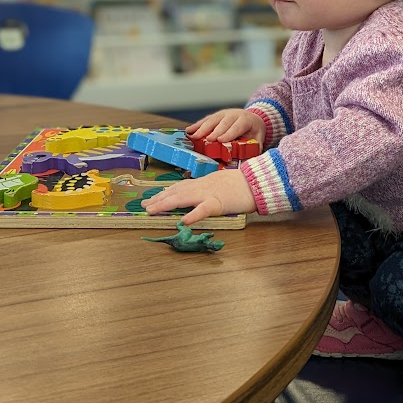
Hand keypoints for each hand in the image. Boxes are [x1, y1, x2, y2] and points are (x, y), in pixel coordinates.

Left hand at [142, 169, 256, 224]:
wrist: (257, 181)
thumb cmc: (242, 184)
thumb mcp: (221, 184)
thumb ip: (208, 189)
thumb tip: (197, 199)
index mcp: (203, 182)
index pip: (180, 187)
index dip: (164, 192)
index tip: (152, 198)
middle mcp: (201, 186)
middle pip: (176, 192)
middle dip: (159, 199)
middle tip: (144, 206)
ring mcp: (208, 193)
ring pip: (183, 198)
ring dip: (165, 204)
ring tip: (152, 210)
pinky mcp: (218, 203)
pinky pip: (203, 210)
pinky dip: (192, 215)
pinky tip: (182, 221)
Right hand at [186, 108, 265, 144]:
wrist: (254, 118)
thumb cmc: (254, 132)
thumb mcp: (258, 139)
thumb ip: (254, 150)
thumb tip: (247, 163)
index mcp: (245, 120)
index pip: (237, 126)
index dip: (229, 133)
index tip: (220, 140)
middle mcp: (233, 114)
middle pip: (223, 122)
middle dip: (214, 131)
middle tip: (207, 139)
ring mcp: (224, 114)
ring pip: (212, 120)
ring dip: (202, 128)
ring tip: (193, 136)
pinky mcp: (216, 116)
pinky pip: (206, 120)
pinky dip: (197, 125)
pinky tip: (189, 131)